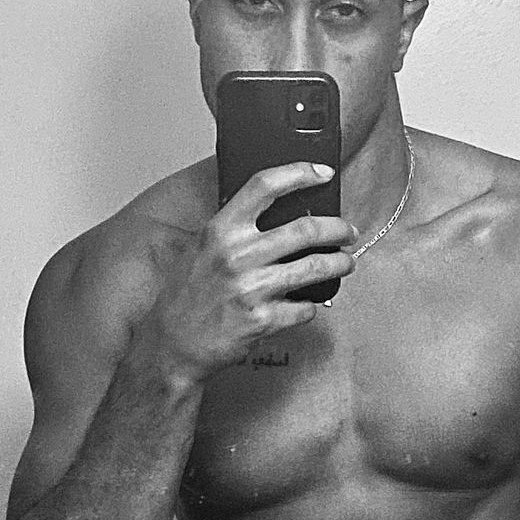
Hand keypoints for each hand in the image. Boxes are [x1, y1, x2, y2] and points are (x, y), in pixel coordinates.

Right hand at [147, 162, 357, 383]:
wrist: (171, 346)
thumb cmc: (185, 300)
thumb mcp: (199, 251)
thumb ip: (231, 232)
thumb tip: (271, 213)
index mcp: (220, 231)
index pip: (265, 186)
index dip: (300, 174)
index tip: (323, 173)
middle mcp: (237, 256)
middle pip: (305, 229)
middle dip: (337, 228)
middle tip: (348, 231)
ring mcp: (252, 289)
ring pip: (315, 268)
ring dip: (339, 264)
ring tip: (345, 263)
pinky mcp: (263, 321)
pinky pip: (304, 308)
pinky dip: (312, 305)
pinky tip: (308, 303)